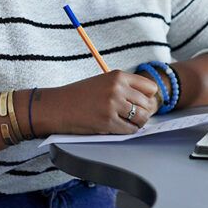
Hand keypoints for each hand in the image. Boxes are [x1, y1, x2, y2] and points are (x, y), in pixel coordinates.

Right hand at [42, 71, 159, 134]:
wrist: (57, 106)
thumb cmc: (79, 96)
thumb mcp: (103, 82)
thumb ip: (123, 87)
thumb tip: (146, 101)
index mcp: (118, 76)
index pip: (150, 87)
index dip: (149, 97)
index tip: (143, 103)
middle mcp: (118, 88)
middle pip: (148, 103)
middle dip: (144, 112)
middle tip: (137, 117)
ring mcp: (113, 105)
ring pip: (142, 118)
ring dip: (139, 123)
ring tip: (130, 123)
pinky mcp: (108, 122)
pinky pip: (130, 130)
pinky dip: (129, 131)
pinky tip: (121, 129)